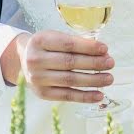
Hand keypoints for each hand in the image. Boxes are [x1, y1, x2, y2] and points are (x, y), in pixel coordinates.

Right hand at [0, 31, 114, 102]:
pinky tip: (99, 95)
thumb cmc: (46, 47)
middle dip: (94, 63)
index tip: (105, 48)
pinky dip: (84, 96)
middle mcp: (36, 60)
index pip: (67, 44)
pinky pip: (66, 96)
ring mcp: (38, 78)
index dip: (88, 47)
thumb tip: (102, 52)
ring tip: (109, 78)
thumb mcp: (55, 37)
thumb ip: (75, 42)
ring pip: (70, 80)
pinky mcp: (42, 93)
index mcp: (40, 40)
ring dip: (93, 80)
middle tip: (111, 63)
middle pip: (70, 63)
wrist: (23, 60)